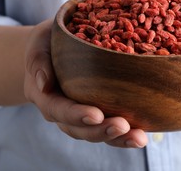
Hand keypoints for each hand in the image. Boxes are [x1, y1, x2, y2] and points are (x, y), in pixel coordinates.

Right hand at [23, 19, 147, 147]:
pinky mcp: (98, 113)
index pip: (59, 110)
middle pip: (80, 130)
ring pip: (97, 133)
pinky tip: (142, 133)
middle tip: (123, 127)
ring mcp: (81, 116)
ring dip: (118, 138)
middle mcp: (63, 112)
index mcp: (46, 96)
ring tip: (138, 138)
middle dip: (102, 131)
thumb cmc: (47, 43)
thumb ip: (38, 59)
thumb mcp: (39, 42)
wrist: (53, 50)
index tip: (96, 114)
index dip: (77, 115)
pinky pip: (109, 126)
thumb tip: (43, 82)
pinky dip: (125, 134)